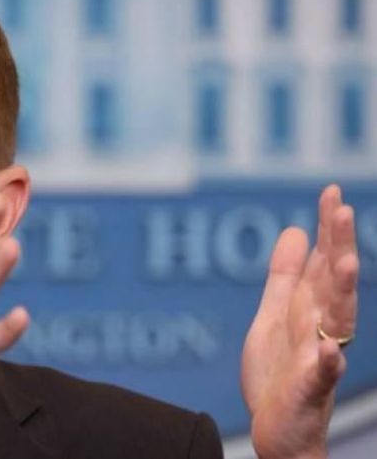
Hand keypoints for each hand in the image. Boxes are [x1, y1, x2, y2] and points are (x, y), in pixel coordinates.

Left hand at [242, 185, 358, 458]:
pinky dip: (325, 362)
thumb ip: (285, 276)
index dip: (328, 228)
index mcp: (312, 308)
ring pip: (337, 322)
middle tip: (342, 209)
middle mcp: (322, 328)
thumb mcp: (274, 314)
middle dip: (339, 246)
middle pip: (334, 282)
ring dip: (342, 292)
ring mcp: (318, 357)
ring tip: (345, 263)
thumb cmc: (278, 371)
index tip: (331, 191)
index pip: (324, 262)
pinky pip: (320, 375)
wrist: (277, 428)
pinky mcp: (308, 389)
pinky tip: (327, 350)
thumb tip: (296, 229)